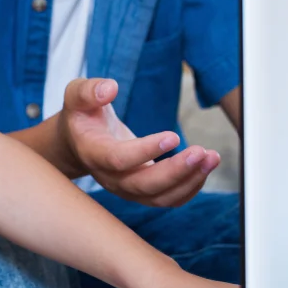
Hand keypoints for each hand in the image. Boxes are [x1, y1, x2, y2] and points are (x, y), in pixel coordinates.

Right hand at [58, 78, 220, 207]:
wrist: (78, 142)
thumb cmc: (81, 116)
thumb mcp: (76, 95)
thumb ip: (89, 91)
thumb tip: (110, 88)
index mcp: (93, 152)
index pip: (118, 159)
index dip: (145, 151)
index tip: (172, 136)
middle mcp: (110, 177)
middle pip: (144, 186)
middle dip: (176, 171)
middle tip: (201, 151)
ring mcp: (126, 188)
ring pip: (160, 197)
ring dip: (189, 180)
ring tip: (212, 157)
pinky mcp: (142, 191)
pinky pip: (168, 198)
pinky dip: (190, 186)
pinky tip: (205, 166)